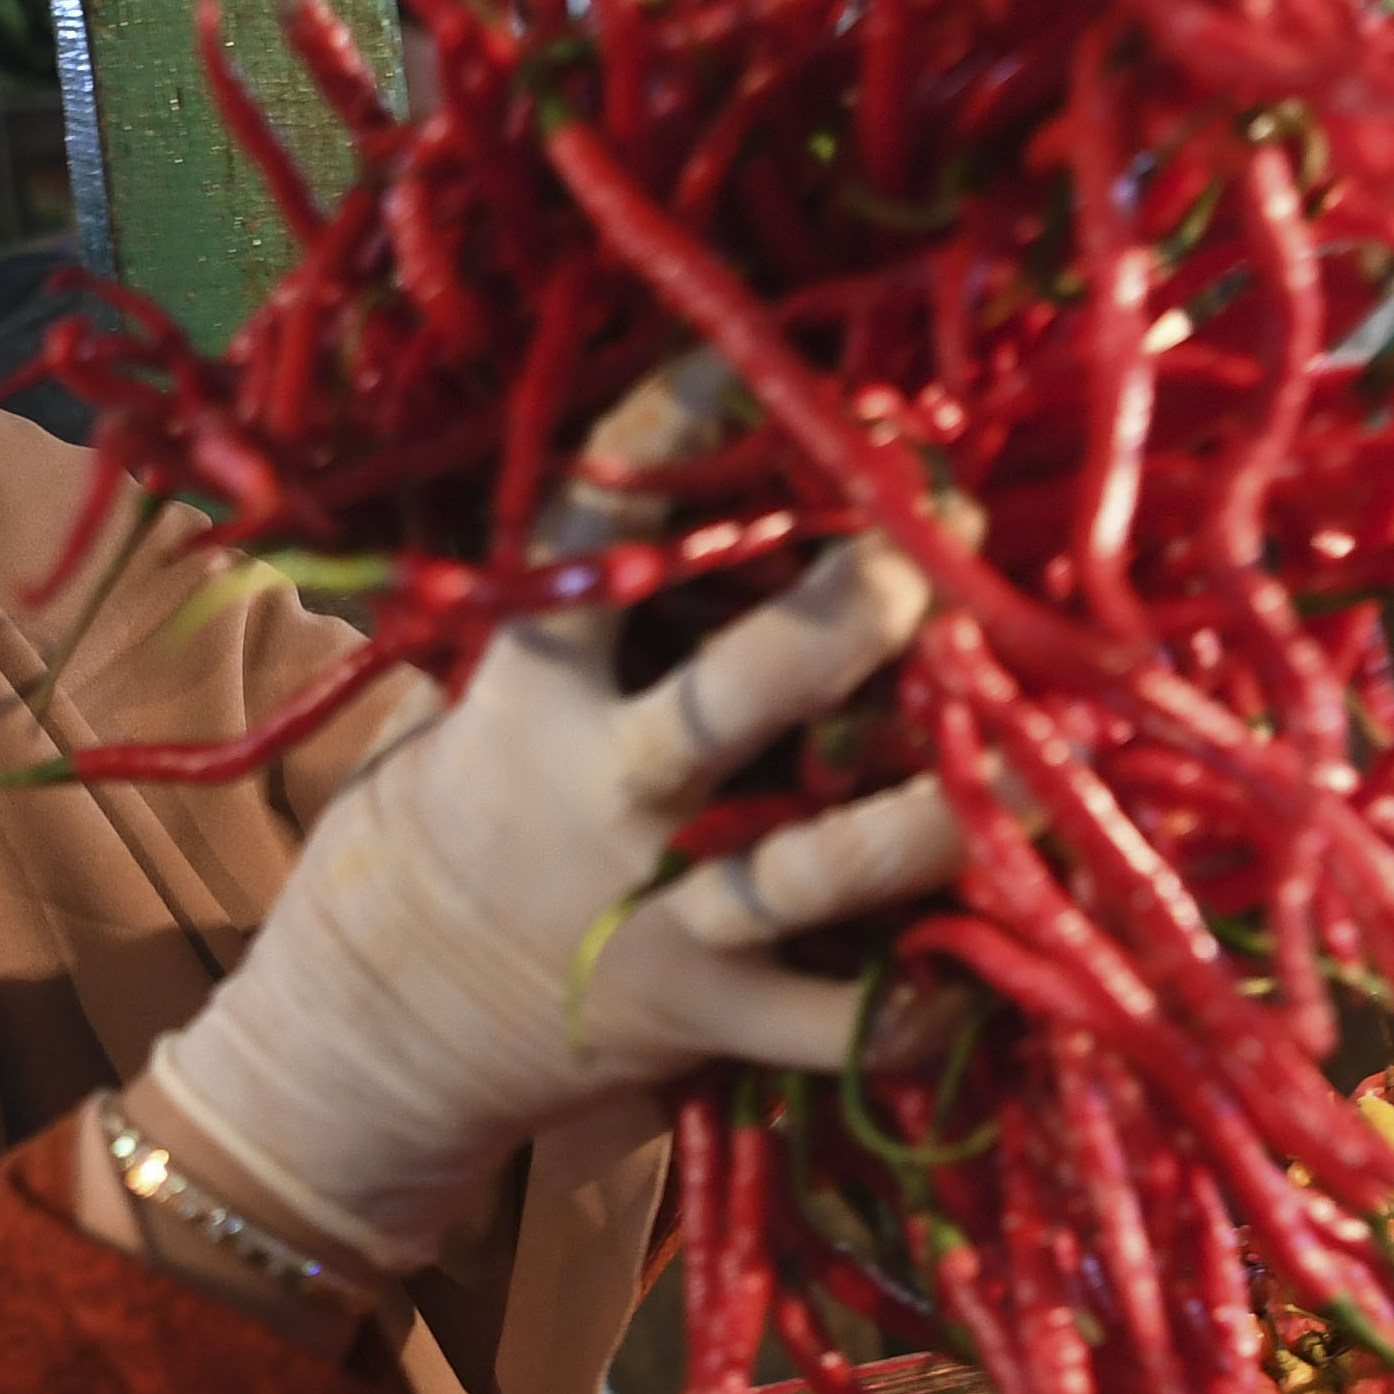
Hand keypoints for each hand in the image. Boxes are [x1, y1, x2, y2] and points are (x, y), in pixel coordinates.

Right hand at [144, 370, 960, 1272]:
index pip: (589, 546)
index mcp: (530, 697)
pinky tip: (983, 978)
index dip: (657, 441)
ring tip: (1022, 774)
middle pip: (732, 699)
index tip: (742, 360)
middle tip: (929, 558)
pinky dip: (906, 1011)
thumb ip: (588, 632)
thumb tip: (719, 489)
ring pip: (806, 866)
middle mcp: (603, 797)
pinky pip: (825, 1023)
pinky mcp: (701, 1019)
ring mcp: (656, 915)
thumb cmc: (445, 835)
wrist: (371, 1033)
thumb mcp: (479, 711)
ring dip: (918, 821)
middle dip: (838, 625)